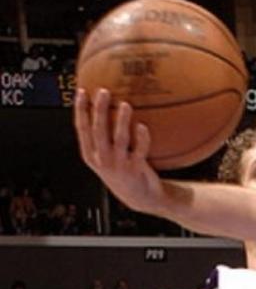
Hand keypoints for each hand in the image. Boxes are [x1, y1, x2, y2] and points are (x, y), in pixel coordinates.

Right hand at [74, 88, 164, 213]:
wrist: (140, 197)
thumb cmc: (122, 171)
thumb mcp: (104, 158)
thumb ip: (101, 138)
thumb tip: (103, 107)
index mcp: (91, 155)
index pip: (82, 129)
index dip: (80, 110)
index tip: (81, 92)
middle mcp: (102, 159)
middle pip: (98, 131)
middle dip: (99, 110)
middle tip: (103, 91)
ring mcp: (119, 165)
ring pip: (119, 139)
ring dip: (122, 121)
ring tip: (125, 104)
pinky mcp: (136, 169)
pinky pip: (140, 150)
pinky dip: (141, 138)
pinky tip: (142, 126)